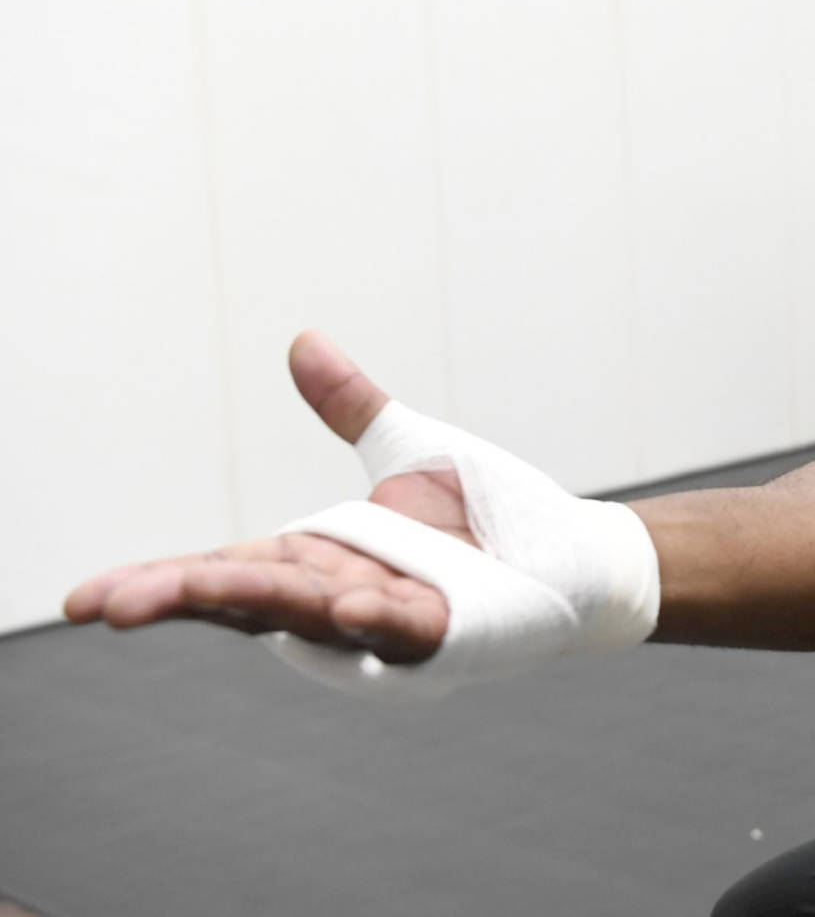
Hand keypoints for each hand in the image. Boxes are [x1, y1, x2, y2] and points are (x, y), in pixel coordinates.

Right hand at [62, 333, 457, 663]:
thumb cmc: (483, 510)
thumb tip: (302, 341)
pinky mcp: (444, 631)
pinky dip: (375, 618)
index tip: (88, 597)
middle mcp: (338, 595)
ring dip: (259, 604)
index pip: (223, 572)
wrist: (566, 550)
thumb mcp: (406, 449)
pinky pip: (404, 628)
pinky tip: (347, 603)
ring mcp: (387, 620)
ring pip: (311, 613)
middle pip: (247, 599)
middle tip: (101, 605)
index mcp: (316, 558)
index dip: (159, 582)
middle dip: (177, 599)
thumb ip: (352, 405)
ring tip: (198, 591)